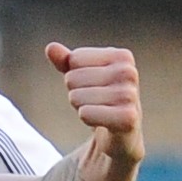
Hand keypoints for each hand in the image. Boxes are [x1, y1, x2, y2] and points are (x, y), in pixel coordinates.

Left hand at [47, 42, 142, 167]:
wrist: (121, 133)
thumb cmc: (100, 99)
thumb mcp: (81, 76)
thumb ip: (65, 61)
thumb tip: (51, 47)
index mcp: (122, 56)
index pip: (73, 59)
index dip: (74, 75)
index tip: (92, 86)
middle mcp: (129, 72)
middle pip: (71, 78)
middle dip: (76, 93)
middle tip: (95, 102)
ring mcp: (130, 95)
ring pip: (76, 97)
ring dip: (81, 107)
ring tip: (99, 111)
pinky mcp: (128, 118)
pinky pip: (85, 113)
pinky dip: (87, 119)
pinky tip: (102, 123)